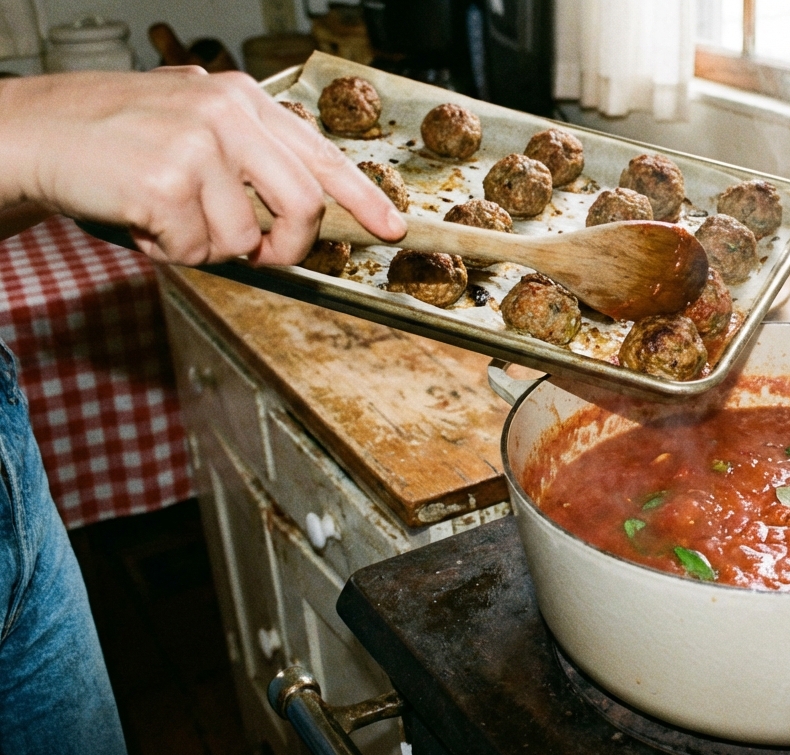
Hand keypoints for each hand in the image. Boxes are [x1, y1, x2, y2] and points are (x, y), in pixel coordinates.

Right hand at [0, 67, 406, 264]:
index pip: (322, 155)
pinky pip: (195, 249)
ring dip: (206, 248)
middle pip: (303, 205)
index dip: (363, 199)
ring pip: (243, 239)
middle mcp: (228, 115)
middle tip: (259, 257)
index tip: (391, 229)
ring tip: (166, 218)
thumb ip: (248, 156)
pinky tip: (139, 219)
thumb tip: (305, 213)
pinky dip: (168, 251)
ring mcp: (198, 146)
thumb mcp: (192, 124)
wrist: (33, 132)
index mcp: (243, 99)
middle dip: (286, 247)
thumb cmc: (116, 139)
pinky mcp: (166, 182)